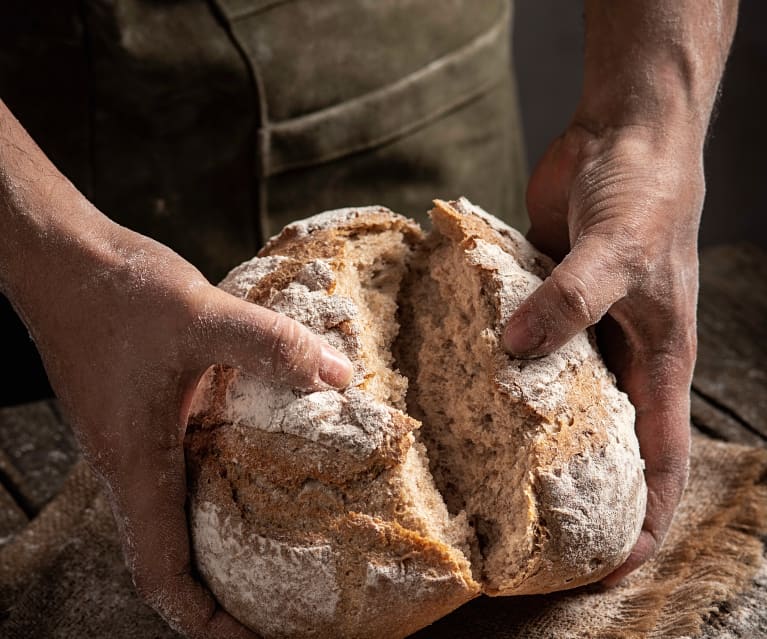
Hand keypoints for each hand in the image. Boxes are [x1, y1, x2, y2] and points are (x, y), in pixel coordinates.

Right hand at [26, 220, 352, 636]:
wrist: (61, 257)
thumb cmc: (113, 291)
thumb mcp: (201, 316)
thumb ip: (272, 345)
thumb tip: (339, 375)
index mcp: (136, 463)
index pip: (162, 573)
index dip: (203, 621)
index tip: (253, 636)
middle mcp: (131, 462)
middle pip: (171, 555)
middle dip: (221, 588)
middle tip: (281, 596)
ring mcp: (133, 437)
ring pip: (174, 513)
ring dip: (218, 537)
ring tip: (279, 539)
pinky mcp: (141, 410)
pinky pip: (178, 469)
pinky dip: (214, 484)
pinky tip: (254, 458)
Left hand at [503, 122, 701, 584]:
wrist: (624, 134)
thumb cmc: (647, 191)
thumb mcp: (619, 251)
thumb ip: (570, 302)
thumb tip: (513, 350)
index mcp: (656, 359)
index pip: (658, 461)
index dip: (643, 521)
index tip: (607, 568)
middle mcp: (618, 353)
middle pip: (599, 440)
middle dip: (570, 488)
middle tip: (520, 529)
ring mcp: (577, 326)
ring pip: (551, 393)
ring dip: (521, 425)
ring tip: (472, 465)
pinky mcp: (542, 298)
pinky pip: (518, 341)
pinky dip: (494, 362)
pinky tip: (454, 381)